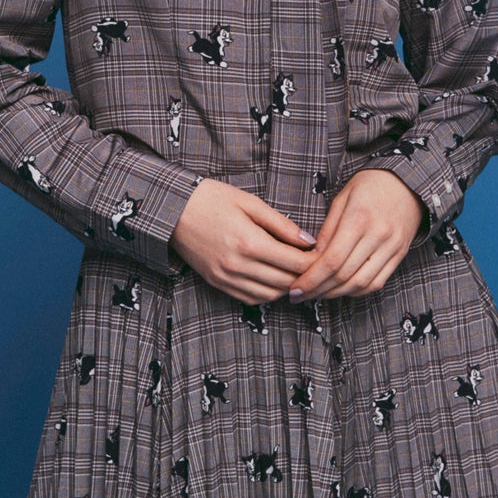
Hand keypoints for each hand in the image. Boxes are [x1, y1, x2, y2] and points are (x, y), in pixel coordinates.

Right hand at [169, 178, 317, 305]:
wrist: (173, 210)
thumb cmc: (212, 199)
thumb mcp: (250, 203)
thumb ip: (282, 224)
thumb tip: (309, 241)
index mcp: (249, 242)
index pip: (295, 262)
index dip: (315, 261)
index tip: (324, 254)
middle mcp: (238, 265)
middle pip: (286, 281)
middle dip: (305, 275)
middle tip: (316, 265)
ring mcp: (226, 277)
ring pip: (270, 294)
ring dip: (288, 286)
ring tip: (296, 272)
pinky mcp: (218, 283)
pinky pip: (251, 298)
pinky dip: (268, 293)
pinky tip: (275, 279)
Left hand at [287, 170, 427, 302]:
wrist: (408, 182)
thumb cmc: (370, 185)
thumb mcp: (342, 198)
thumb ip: (327, 229)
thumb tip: (312, 258)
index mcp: (359, 218)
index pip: (332, 260)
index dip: (311, 279)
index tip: (295, 288)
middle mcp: (378, 235)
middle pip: (344, 275)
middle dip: (318, 290)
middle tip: (300, 295)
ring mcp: (391, 247)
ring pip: (360, 283)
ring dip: (336, 294)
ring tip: (317, 294)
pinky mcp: (400, 255)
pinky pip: (377, 282)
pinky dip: (356, 290)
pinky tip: (341, 289)